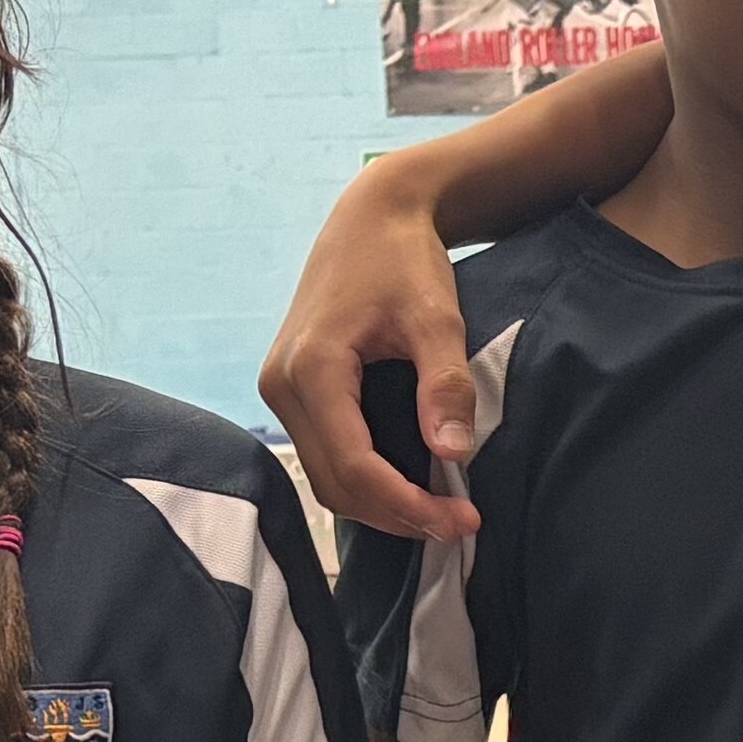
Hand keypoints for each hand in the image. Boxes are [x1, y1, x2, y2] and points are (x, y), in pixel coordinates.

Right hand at [254, 162, 483, 544]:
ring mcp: (279, 388)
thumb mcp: (436, 318)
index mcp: (312, 367)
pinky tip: (406, 486)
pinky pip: (322, 454)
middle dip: (396, 515)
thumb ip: (444, 385)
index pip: (356, 466)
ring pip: (324, 477)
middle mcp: (281, 383)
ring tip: (437, 512)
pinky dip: (363, 480)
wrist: (372, 217)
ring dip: (379, 505)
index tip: (463, 519)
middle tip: (458, 524)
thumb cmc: (404, 259)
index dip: (409, 505)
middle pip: (335, 483)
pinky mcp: (290, 388)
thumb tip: (453, 455)